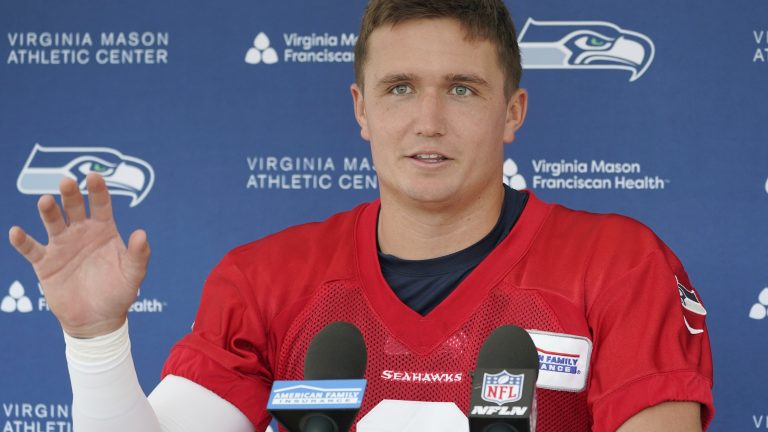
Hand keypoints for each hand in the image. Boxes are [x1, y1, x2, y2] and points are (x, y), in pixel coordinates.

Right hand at [8, 173, 149, 337]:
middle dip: (70, 194)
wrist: (97, 320)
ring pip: (52, 223)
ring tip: (46, 201)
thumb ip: (138, 255)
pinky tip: (17, 232)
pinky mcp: (45, 263)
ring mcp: (62, 246)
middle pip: (74, 208)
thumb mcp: (133, 275)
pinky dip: (23, 241)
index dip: (97, 190)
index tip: (93, 175)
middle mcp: (81, 233)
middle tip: (67, 182)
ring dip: (48, 211)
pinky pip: (31, 249)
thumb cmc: (119, 293)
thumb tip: (142, 234)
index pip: (101, 205)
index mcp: (104, 231)